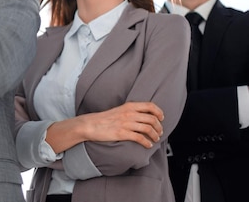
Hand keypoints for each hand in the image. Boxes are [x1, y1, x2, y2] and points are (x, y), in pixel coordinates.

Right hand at [46, 101, 163, 152]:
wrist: (90, 124)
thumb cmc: (104, 119)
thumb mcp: (119, 110)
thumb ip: (131, 112)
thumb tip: (144, 117)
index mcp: (129, 106)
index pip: (150, 106)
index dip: (159, 112)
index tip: (161, 118)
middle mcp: (129, 114)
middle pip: (152, 119)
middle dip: (159, 127)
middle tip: (159, 132)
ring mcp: (126, 124)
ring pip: (148, 129)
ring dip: (155, 135)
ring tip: (155, 139)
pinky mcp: (122, 134)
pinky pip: (140, 138)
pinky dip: (147, 143)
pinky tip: (147, 145)